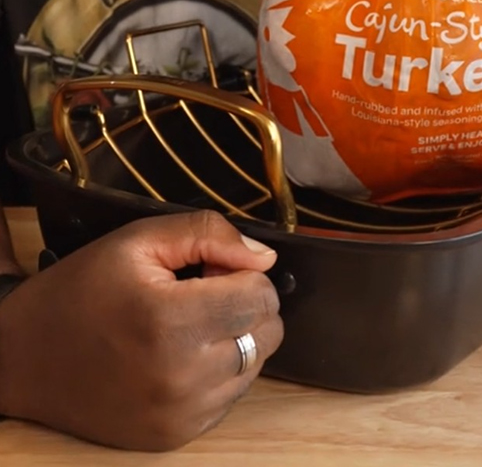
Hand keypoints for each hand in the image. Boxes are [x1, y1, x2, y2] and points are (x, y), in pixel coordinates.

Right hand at [0, 211, 281, 449]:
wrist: (18, 361)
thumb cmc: (77, 294)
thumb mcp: (134, 242)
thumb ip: (207, 234)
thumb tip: (265, 257)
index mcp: (171, 322)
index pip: (262, 296)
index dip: (241, 275)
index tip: (208, 274)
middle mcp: (181, 375)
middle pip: (267, 333)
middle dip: (244, 308)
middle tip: (197, 300)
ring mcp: (179, 413)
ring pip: (254, 367)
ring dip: (234, 343)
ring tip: (185, 330)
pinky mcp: (174, 436)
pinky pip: (229, 398)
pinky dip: (216, 376)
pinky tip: (177, 360)